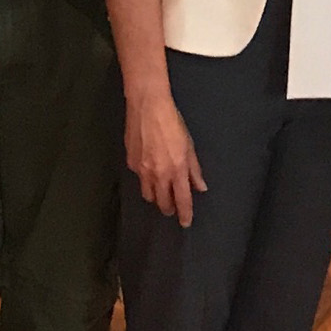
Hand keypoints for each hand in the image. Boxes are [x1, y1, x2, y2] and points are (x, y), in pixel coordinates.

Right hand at [126, 88, 207, 225]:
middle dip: (169, 209)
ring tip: (161, 193)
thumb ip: (194, 169)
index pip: (182, 199)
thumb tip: (200, 187)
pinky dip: (145, 179)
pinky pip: (139, 178)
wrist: (147, 107)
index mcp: (177, 169)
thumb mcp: (189, 145)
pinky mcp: (130, 163)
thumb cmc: (172, 122)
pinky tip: (149, 170)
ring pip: (148, 195)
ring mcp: (142, 170)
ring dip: (156, 197)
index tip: (186, 223)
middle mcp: (159, 174)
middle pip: (162, 203)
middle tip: (173, 209)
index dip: (185, 213)